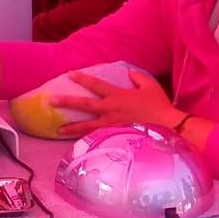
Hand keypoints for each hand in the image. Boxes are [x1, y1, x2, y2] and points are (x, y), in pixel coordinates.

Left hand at [50, 69, 181, 137]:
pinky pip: (97, 138)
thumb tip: (130, 73)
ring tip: (57, 129)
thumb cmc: (159, 106)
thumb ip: (138, 78)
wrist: (167, 127)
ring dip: (71, 127)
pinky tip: (78, 144)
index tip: (69, 74)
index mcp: (117, 95)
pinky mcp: (115, 138)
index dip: (81, 79)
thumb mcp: (149, 87)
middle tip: (51, 101)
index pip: (95, 85)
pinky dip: (86, 140)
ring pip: (86, 126)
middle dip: (66, 102)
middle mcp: (110, 110)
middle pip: (84, 105)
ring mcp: (111, 125)